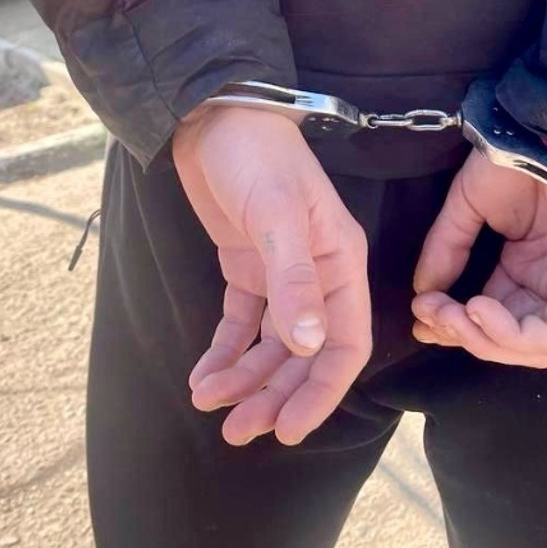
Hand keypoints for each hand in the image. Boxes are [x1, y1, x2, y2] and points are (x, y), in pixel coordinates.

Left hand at [174, 105, 371, 445]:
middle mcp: (317, 277)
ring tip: (210, 405)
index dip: (320, 393)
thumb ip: (292, 281)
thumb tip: (306, 345)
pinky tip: (203, 376)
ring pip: (271, 347)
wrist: (213, 114)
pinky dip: (224, 353)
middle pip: (304, 356)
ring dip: (245, 380)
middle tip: (238, 433)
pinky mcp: (246, 269)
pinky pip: (240, 325)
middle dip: (273, 396)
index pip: (343, 345)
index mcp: (340, 266)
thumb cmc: (256, 157)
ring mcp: (281, 275)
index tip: (288, 429)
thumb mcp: (278, 216)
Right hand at [412, 151, 546, 367]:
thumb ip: (447, 250)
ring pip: (532, 350)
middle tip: (429, 316)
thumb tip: (422, 293)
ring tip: (452, 313)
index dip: (453, 325)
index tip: (418, 315)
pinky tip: (477, 307)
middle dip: (463, 335)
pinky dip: (509, 334)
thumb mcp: (468, 207)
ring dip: (482, 340)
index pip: (491, 319)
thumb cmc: (519, 159)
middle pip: (509, 343)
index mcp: (526, 269)